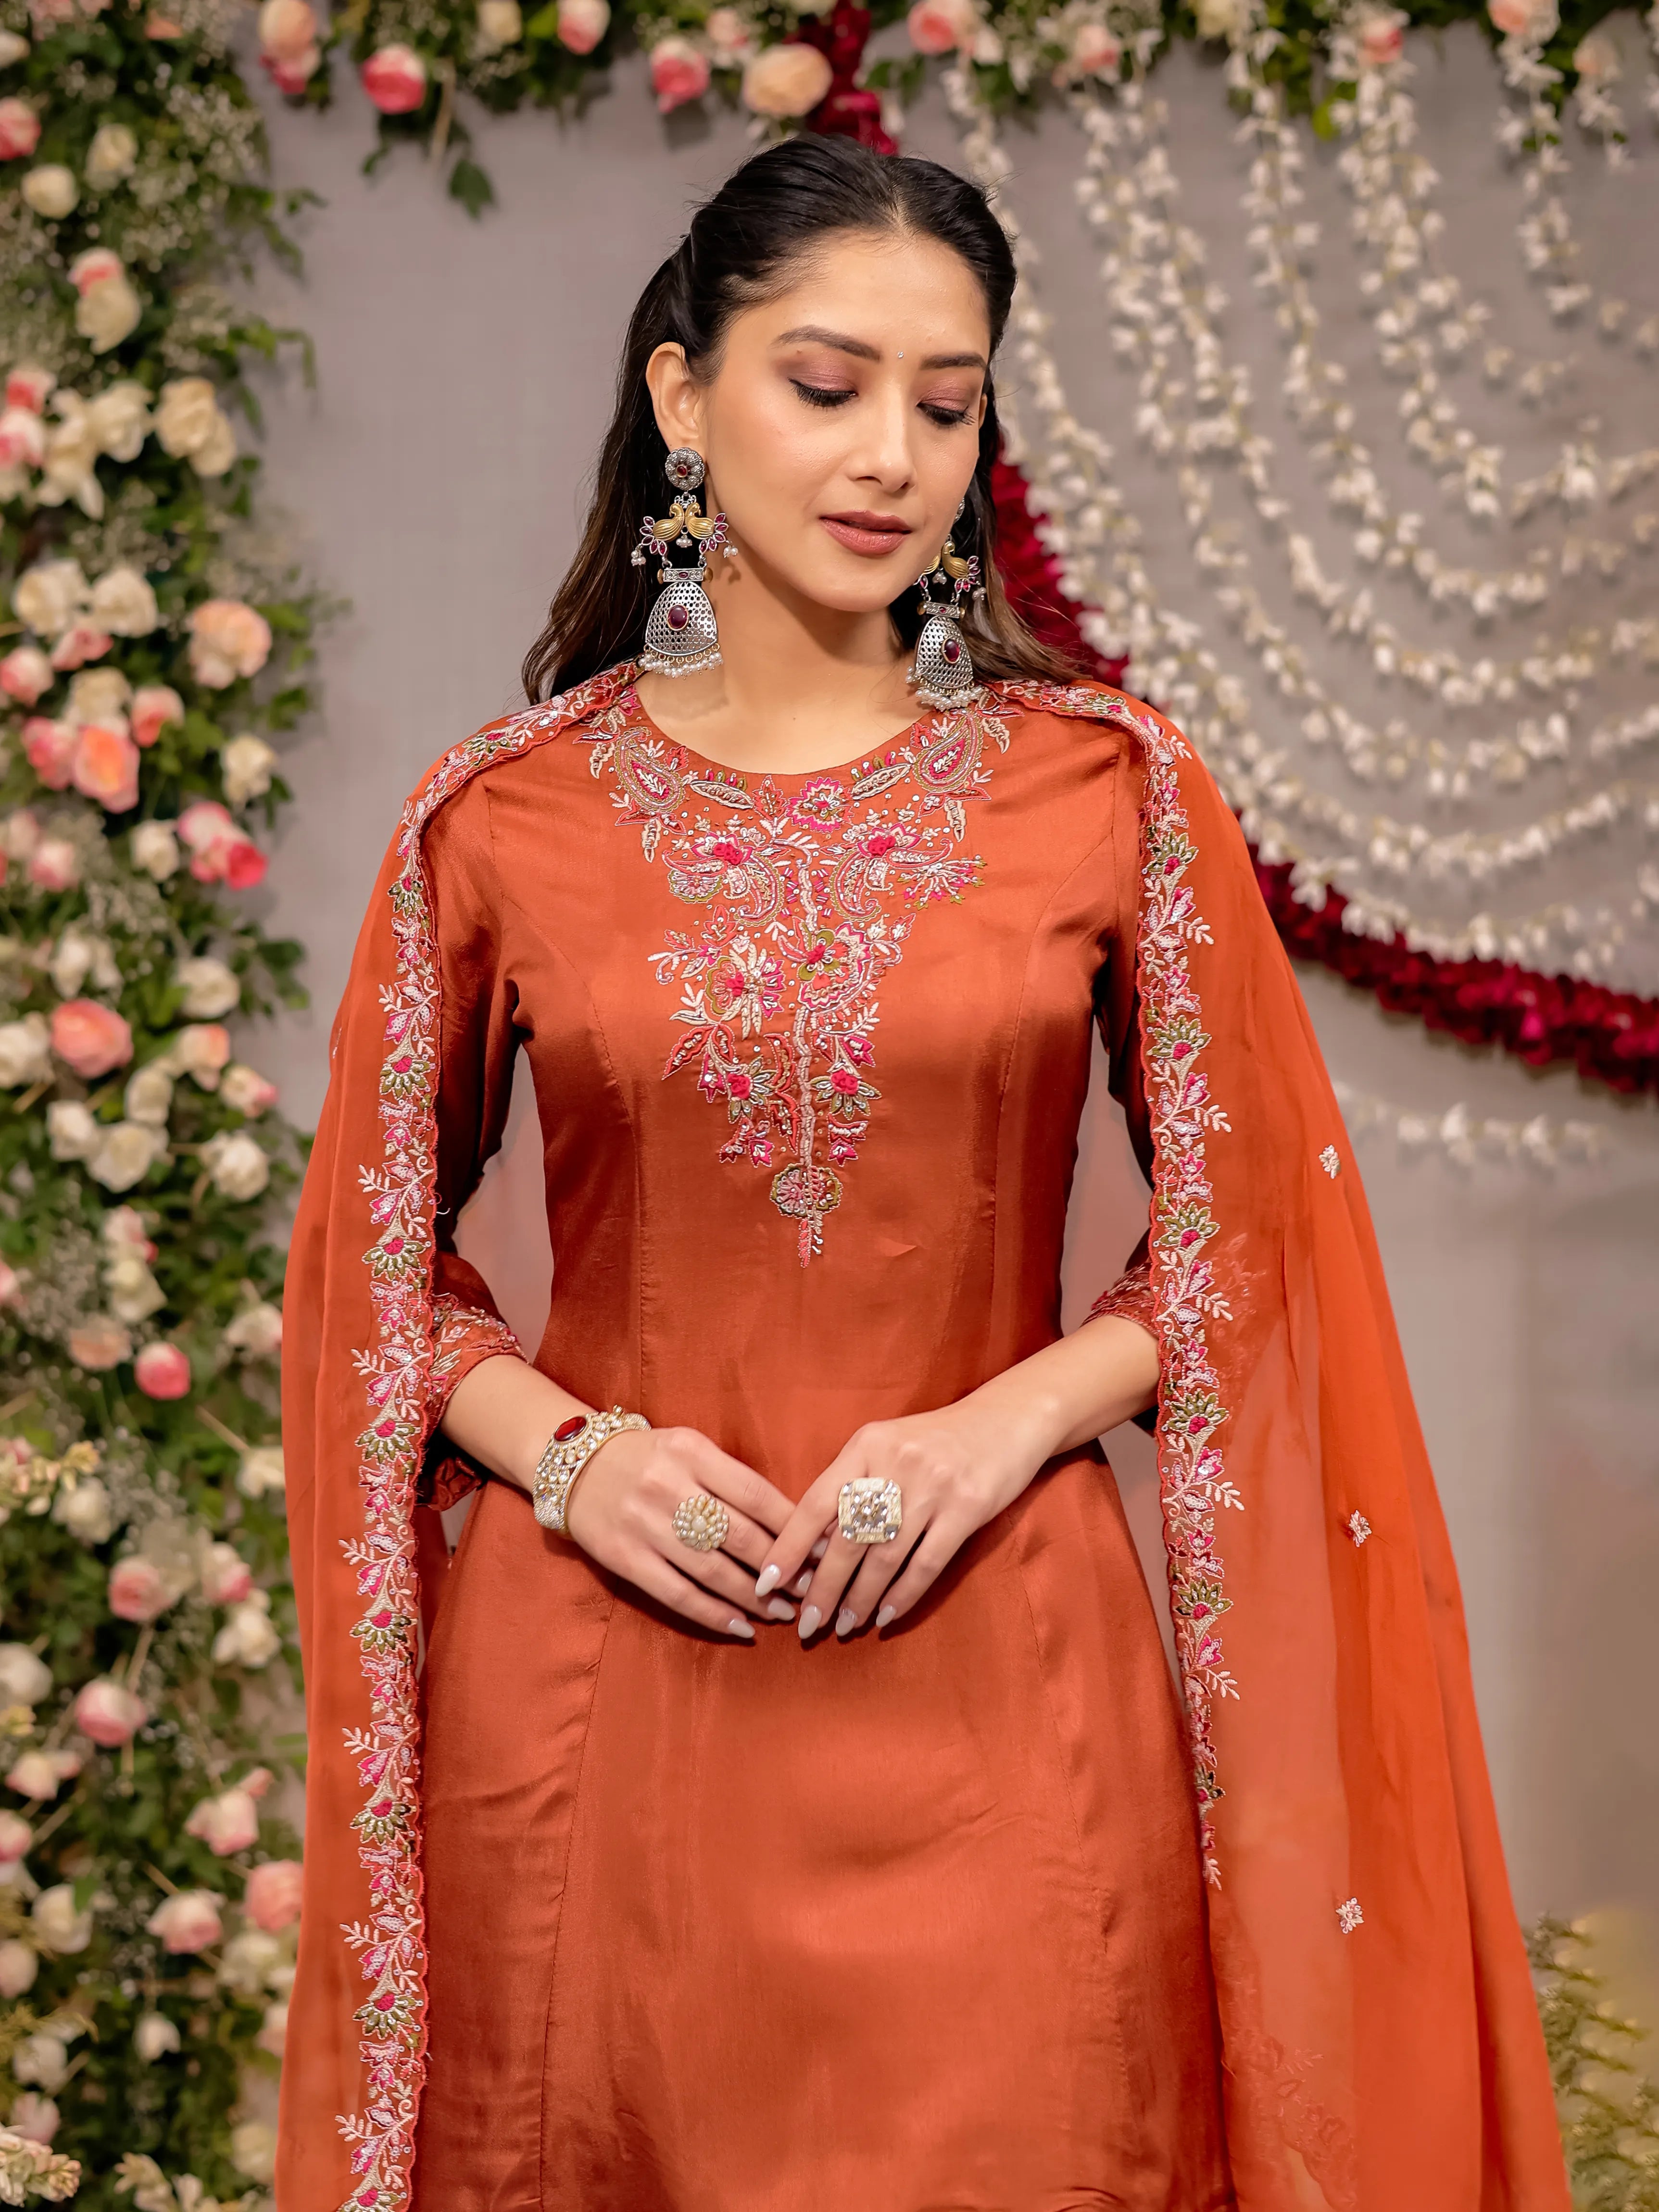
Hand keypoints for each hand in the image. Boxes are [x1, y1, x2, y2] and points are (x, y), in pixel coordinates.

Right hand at [563, 1424, 800, 1640]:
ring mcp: (645, 1526)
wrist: (576, 1466)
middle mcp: (669, 1487)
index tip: (823, 1549)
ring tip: (782, 1612)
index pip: (756, 1495)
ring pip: (713, 1571)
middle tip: (811, 1588)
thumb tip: (791, 1523)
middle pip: (740, 1536)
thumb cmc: (649, 1458)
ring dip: (754, 1598)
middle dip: (782, 1569)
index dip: (794, 1527)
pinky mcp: (625, 1559)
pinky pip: (678, 1594)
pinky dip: (714, 1616)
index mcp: (693, 1452)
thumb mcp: (690, 1448)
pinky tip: (741, 1628)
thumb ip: (732, 1479)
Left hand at [753, 1393, 1055, 1641]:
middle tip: (806, 1623)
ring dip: (861, 1598)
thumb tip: (813, 1549)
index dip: (788, 1548)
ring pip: (885, 1557)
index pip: (815, 1504)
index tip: (766, 1584)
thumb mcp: (884, 1448)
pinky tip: (886, 1616)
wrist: (1005, 1420)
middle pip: (848, 1539)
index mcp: (866, 1447)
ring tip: (844, 1625)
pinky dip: (903, 1595)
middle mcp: (895, 1464)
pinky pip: (927, 1563)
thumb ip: (851, 1487)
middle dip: (822, 1588)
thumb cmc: (933, 1441)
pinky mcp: (968, 1508)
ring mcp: (933, 1487)